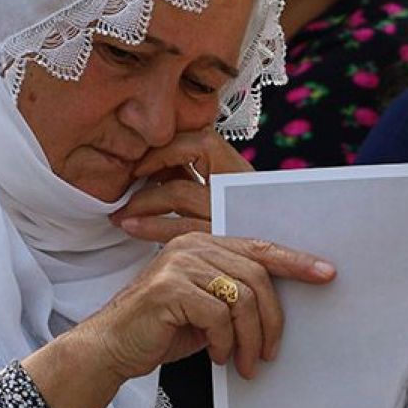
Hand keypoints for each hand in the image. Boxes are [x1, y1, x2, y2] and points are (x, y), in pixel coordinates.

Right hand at [26, 233, 334, 407]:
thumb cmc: (163, 331)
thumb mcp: (207, 309)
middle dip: (271, 321)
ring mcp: (179, 264)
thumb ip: (236, 296)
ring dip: (250, 339)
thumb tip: (280, 310)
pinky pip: (218, 316)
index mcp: (204, 245)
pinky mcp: (169, 289)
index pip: (260, 248)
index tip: (328, 273)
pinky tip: (216, 357)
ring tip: (245, 363)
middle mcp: (192, 246)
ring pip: (242, 298)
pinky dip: (224, 343)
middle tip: (269, 355)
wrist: (112, 348)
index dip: (296, 261)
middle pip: (257, 276)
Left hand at [110, 129, 254, 241]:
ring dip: (141, 200)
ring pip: (177, 192)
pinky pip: (179, 228)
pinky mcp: (224, 240)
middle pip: (188, 155)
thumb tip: (165, 173)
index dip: (168, 146)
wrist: (286, 266)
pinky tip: (132, 227)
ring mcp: (233, 213)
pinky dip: (149, 225)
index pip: (203, 141)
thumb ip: (209, 187)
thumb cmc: (255, 241)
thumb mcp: (237, 205)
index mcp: (243, 174)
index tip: (144, 162)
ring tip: (121, 213)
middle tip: (124, 183)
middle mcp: (240, 188)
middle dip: (149, 165)